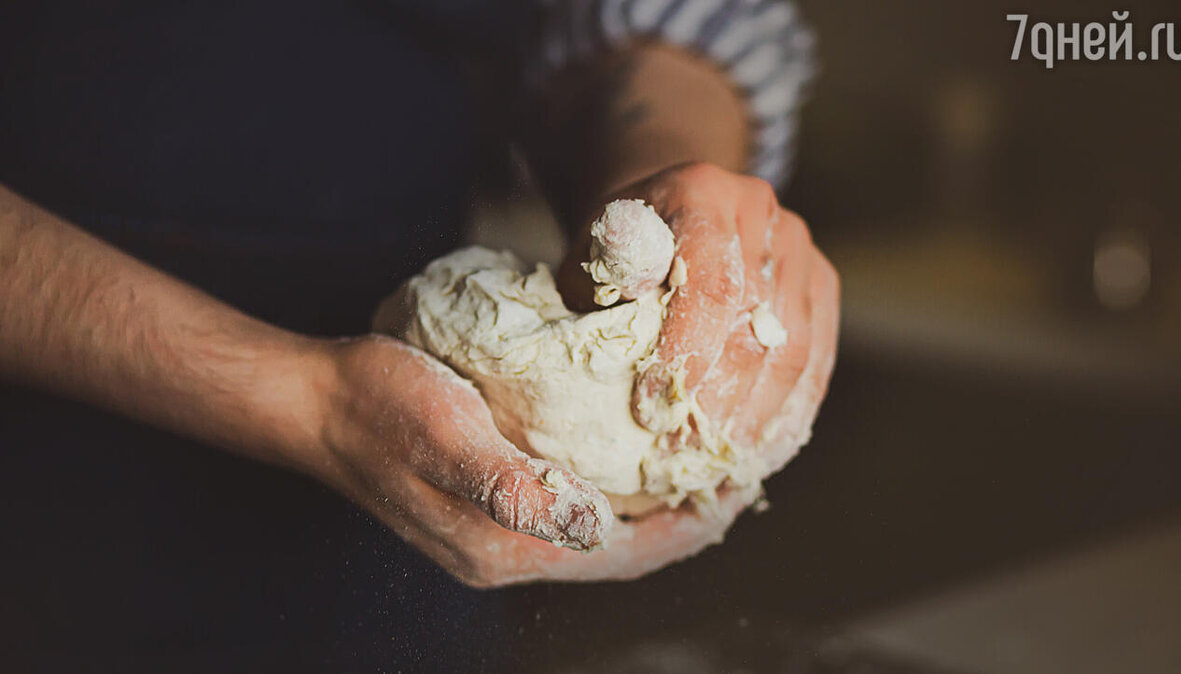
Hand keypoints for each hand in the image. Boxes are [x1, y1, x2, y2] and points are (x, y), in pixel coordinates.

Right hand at [308, 335, 761, 586]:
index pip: (623, 555)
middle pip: (619, 551)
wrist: (317, 403)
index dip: (687, 526)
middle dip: (681, 520)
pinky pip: (571, 510)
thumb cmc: (380, 405)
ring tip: (697, 465)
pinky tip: (630, 454)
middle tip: (735, 472)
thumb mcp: (446, 436)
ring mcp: (494, 532)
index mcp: (504, 548)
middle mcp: (505, 553)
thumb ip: (512, 487)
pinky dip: (613, 491)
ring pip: (599, 534)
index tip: (737, 484)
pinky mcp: (487, 504)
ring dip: (651, 508)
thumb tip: (590, 526)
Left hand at [563, 162, 839, 475]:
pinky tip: (757, 455)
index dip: (687, 354)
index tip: (652, 413)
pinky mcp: (821, 283)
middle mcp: (761, 211)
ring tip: (719, 470)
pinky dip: (788, 414)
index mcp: (701, 192)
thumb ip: (603, 287)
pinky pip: (816, 360)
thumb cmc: (615, 256)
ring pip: (793, 349)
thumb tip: (616, 322)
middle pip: (755, 322)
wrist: (663, 222)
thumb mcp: (589, 261)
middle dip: (718, 402)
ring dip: (756, 420)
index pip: (709, 284)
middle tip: (683, 461)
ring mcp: (799, 247)